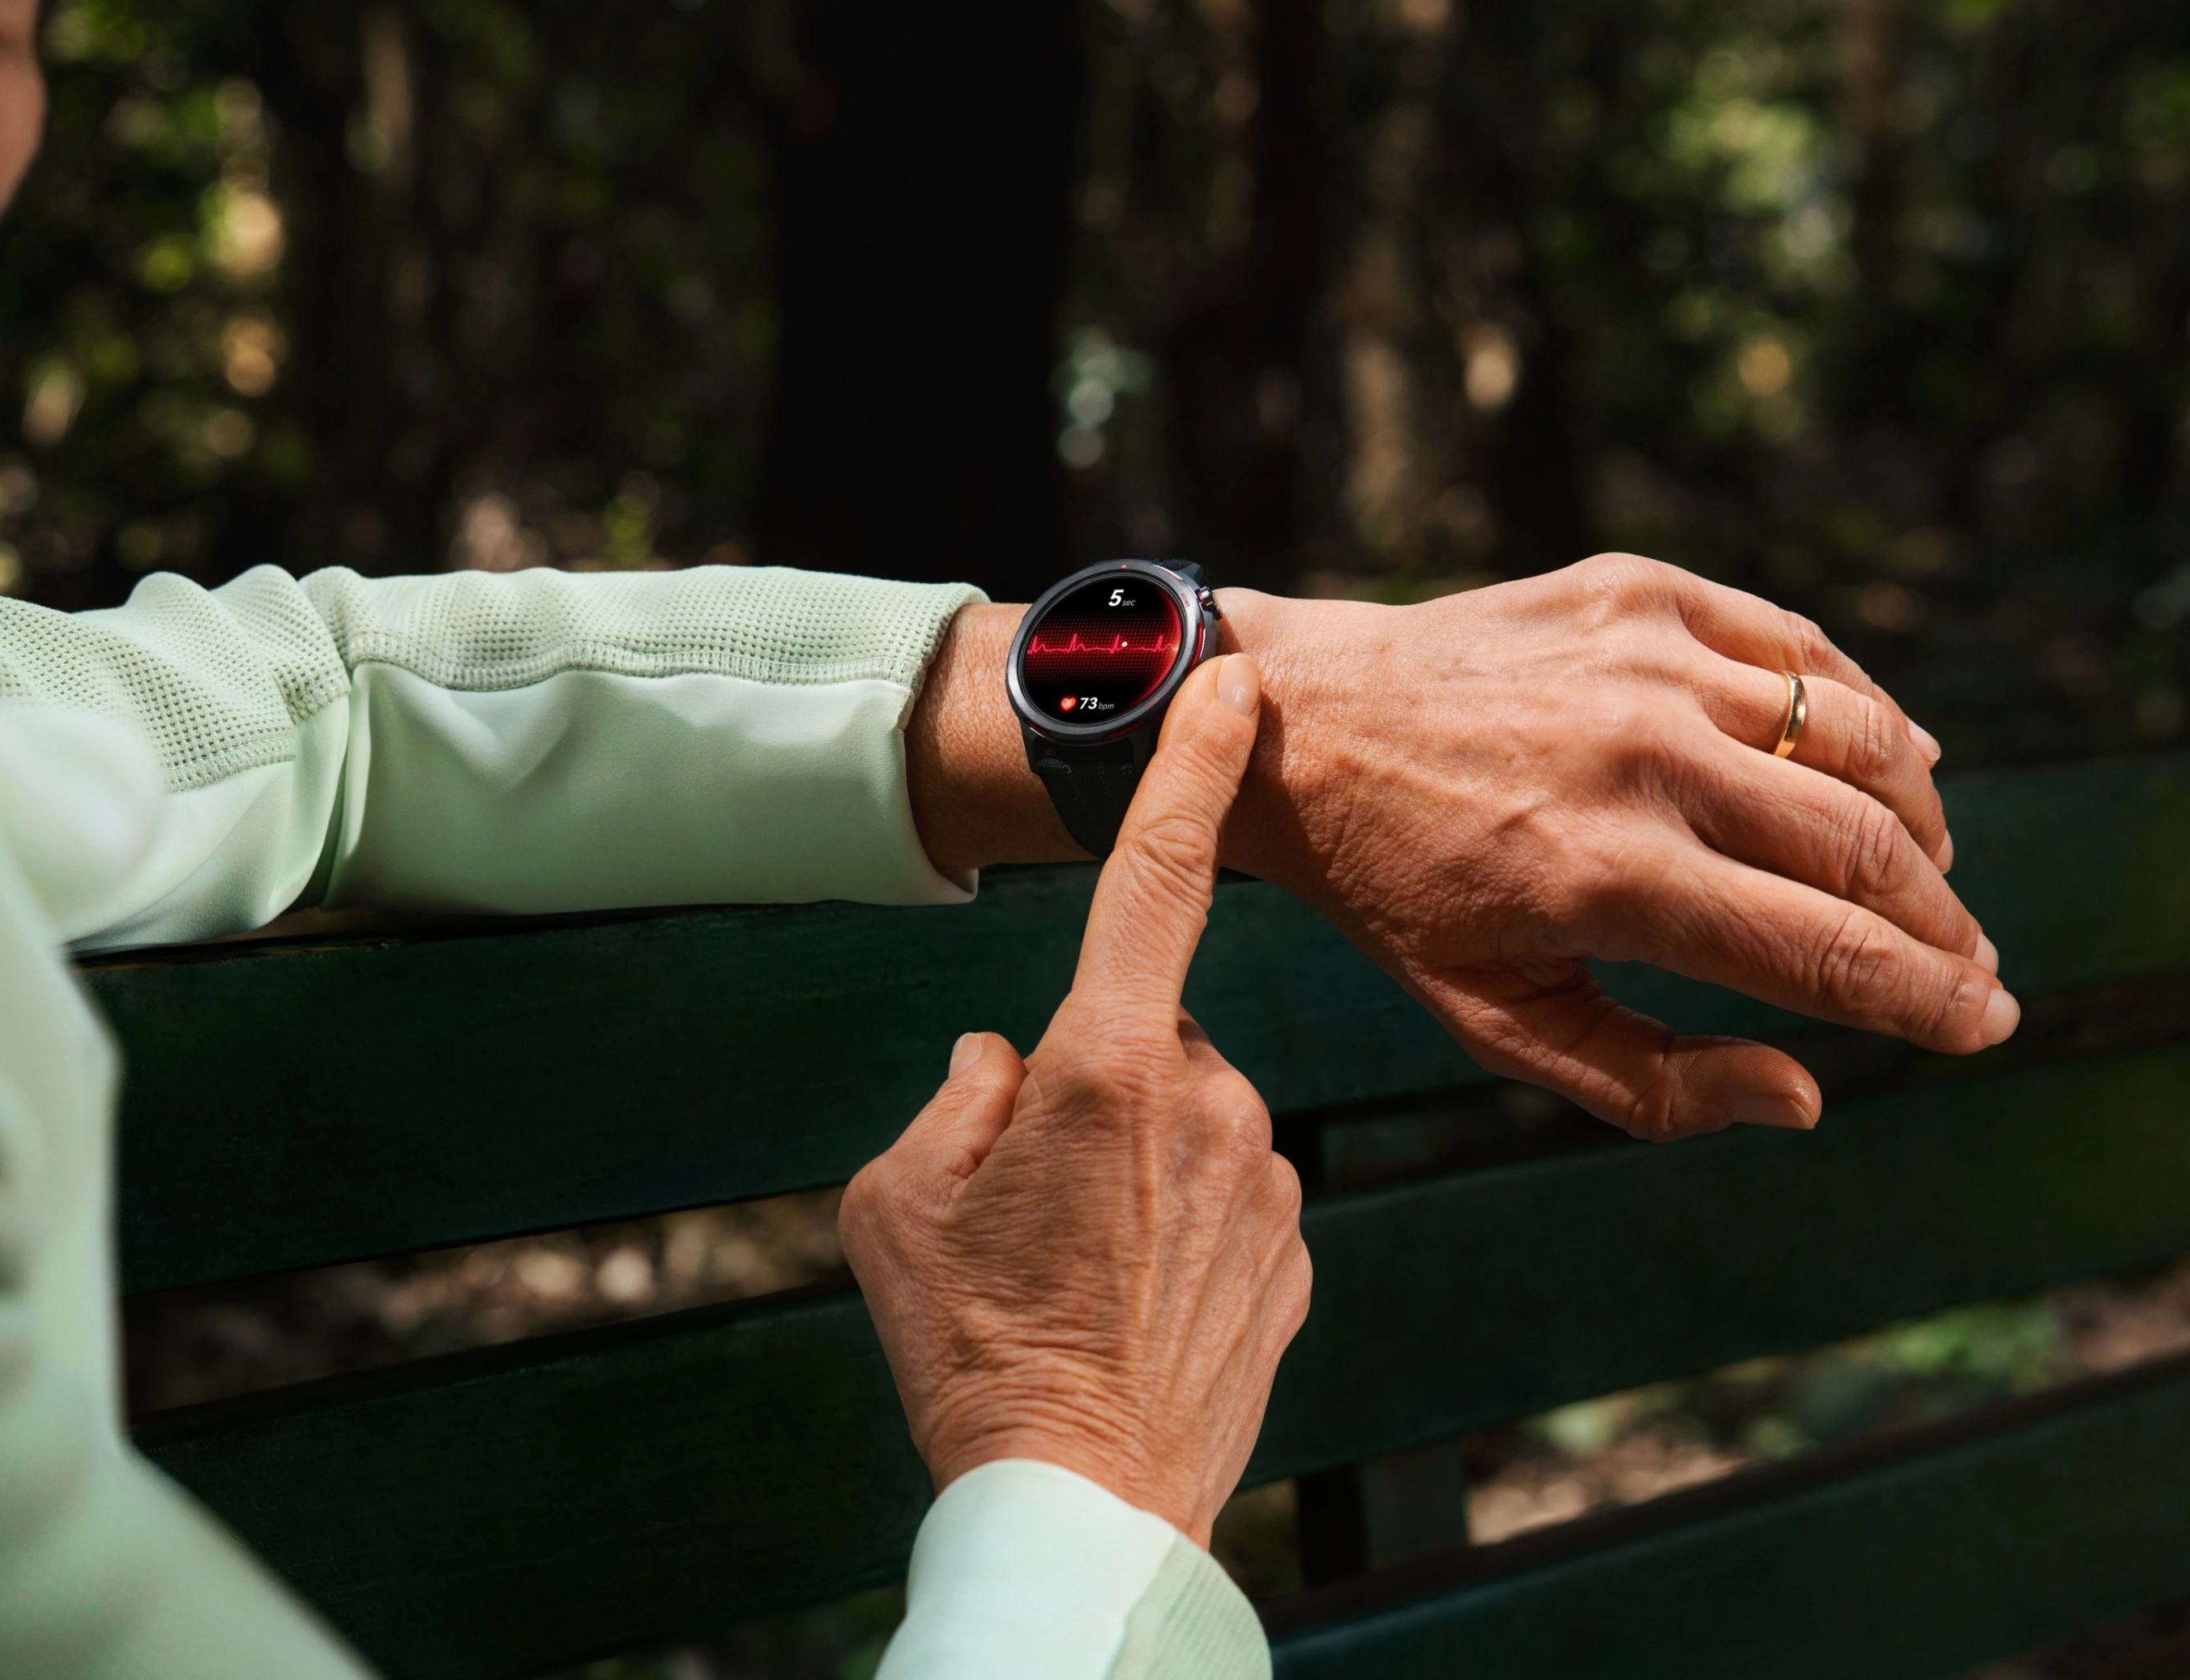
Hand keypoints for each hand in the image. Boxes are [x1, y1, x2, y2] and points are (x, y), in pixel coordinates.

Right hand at [846, 655, 1311, 1545]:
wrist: (1079, 1506)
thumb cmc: (967, 1349)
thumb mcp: (894, 1204)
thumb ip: (951, 1101)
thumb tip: (1002, 1066)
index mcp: (1105, 1067)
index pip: (1156, 880)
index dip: (1187, 768)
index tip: (1227, 683)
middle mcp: (1210, 1104)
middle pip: (1148, 1035)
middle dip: (1095, 1086)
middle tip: (1032, 1203)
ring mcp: (1265, 1184)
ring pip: (1195, 1121)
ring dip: (1142, 1165)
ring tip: (1079, 1271)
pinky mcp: (1295, 1255)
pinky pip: (1230, 1201)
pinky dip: (1183, 1232)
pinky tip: (1133, 1307)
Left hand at [905, 555, 2014, 1140]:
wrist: (1289, 725)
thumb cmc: (1394, 891)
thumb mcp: (1493, 1018)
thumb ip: (1652, 1083)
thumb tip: (1806, 1100)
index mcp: (1606, 877)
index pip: (1831, 952)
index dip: (1933, 1000)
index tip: (1988, 1027)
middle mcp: (1638, 758)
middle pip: (1870, 848)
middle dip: (1947, 923)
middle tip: (1976, 968)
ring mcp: (1644, 660)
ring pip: (1861, 738)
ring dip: (1923, 819)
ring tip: (1928, 878)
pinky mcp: (1639, 591)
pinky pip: (1801, 650)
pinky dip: (1864, 711)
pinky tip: (1886, 763)